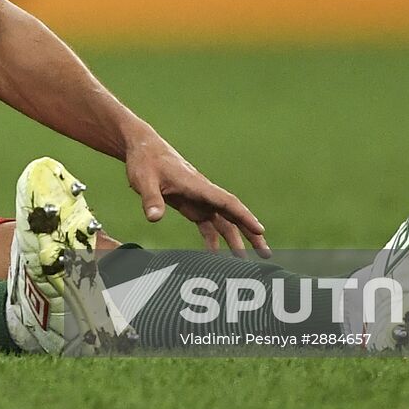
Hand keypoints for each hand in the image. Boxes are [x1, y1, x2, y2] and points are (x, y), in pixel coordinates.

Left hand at [124, 137, 270, 257]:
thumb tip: (154, 218)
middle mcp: (203, 193)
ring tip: (246, 261)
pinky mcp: (190, 205)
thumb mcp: (144, 179)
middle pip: (232, 214)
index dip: (244, 216)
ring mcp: (199, 199)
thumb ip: (150, 199)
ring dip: (235, 240)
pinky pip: (207, 225)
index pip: (226, 202)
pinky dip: (213, 240)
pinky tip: (215, 257)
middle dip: (250, 233)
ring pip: (223, 221)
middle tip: (265, 254)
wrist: (142, 148)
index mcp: (197, 185)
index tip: (260, 230)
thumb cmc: (145, 161)